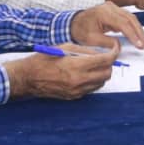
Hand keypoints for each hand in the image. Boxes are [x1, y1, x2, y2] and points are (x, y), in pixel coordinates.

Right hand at [3, 44, 118, 99]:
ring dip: (102, 73)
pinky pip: (92, 89)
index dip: (114, 53)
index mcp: (76, 66)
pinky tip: (86, 74)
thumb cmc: (44, 60)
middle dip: (109, 64)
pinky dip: (94, 81)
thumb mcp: (65, 47)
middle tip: (105, 57)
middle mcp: (78, 80)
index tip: (115, 49)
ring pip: (101, 82)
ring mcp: (76, 91)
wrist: (28, 78)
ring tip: (94, 65)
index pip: (105, 60)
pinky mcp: (73, 97)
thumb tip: (102, 51)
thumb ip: (86, 50)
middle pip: (107, 73)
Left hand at [70, 2, 143, 48]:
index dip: (133, 35)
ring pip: (131, 17)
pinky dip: (134, 27)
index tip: (139, 44)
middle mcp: (110, 7)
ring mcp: (113, 7)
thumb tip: (119, 46)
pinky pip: (128, 18)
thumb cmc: (79, 29)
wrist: (73, 22)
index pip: (123, 24)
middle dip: (139, 33)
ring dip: (139, 30)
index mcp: (104, 13)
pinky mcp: (115, 10)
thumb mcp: (91, 39)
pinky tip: (138, 35)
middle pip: (130, 19)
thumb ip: (106, 42)